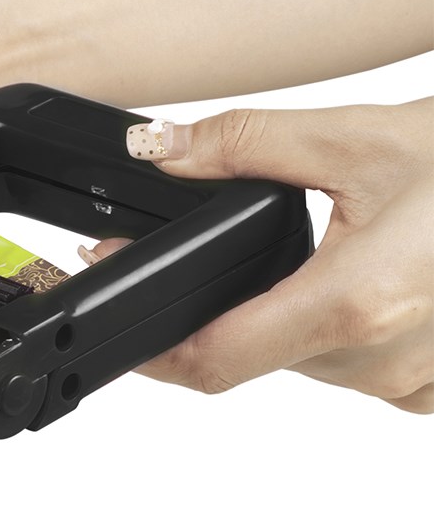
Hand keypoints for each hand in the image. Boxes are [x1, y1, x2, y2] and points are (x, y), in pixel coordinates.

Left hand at [81, 101, 433, 413]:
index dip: (156, 354)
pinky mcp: (433, 387)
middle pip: (255, 358)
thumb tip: (158, 151)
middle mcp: (383, 360)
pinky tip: (358, 289)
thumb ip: (240, 146)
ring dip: (282, 320)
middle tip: (203, 261)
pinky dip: (334, 336)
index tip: (122, 331)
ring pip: (304, 365)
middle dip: (222, 313)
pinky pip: (353, 372)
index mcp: (354, 305)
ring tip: (310, 257)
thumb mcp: (352, 138)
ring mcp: (413, 381)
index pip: (216, 361)